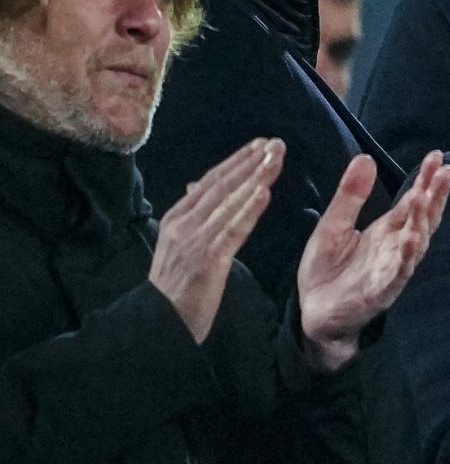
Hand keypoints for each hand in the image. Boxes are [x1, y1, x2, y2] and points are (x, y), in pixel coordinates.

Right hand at [150, 138, 283, 343]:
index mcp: (177, 217)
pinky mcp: (208, 259)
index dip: (237, 161)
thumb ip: (191, 214)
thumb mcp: (178, 243)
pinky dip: (249, 210)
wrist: (160, 321)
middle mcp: (184, 223)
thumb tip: (197, 185)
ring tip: (275, 159)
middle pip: (222, 186)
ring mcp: (195, 240)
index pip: (211, 182)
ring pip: (230, 202)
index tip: (260, 145)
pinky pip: (233, 230)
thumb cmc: (176, 283)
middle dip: (250, 162)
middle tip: (275, 143)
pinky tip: (265, 193)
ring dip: (255, 178)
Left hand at [298, 152, 449, 371]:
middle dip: (435, 195)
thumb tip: (365, 157)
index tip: (437, 156)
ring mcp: (391, 269)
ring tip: (425, 197)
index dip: (426, 180)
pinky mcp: (380, 291)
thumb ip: (350, 195)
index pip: (412, 201)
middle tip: (445, 171)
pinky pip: (397, 273)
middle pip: (423, 218)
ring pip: (415, 243)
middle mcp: (396, 247)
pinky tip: (411, 239)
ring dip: (422, 221)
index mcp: (387, 230)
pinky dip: (406, 257)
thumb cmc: (327, 270)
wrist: (313, 312)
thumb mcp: (333, 225)